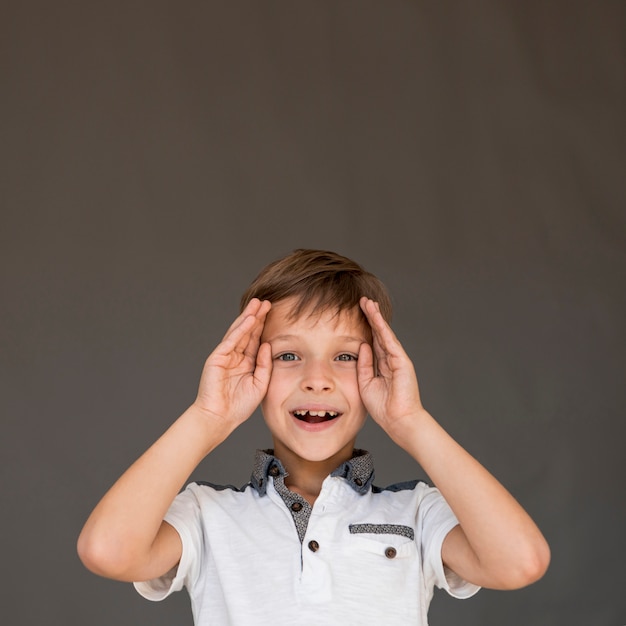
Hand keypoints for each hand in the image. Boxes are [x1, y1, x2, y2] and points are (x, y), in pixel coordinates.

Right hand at [193, 298, 272, 428]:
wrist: (220, 418)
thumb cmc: (239, 406)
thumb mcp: (260, 384)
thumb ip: (264, 364)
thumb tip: (266, 344)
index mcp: (246, 362)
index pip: (256, 339)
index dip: (264, 326)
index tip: (273, 312)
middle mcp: (236, 356)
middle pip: (248, 332)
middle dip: (257, 316)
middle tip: (267, 302)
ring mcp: (225, 356)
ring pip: (239, 332)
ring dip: (248, 317)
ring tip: (257, 304)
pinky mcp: (217, 358)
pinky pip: (231, 341)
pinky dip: (240, 330)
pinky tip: (249, 319)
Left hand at [357, 297, 423, 437]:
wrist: (398, 421)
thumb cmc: (383, 407)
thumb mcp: (366, 383)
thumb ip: (364, 364)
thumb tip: (362, 345)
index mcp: (382, 365)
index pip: (372, 341)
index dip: (365, 327)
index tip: (357, 313)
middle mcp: (390, 359)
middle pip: (378, 333)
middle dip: (371, 316)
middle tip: (362, 301)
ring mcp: (397, 359)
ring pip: (384, 333)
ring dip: (376, 317)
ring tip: (368, 302)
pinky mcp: (402, 361)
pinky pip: (390, 342)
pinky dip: (382, 329)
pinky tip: (376, 317)